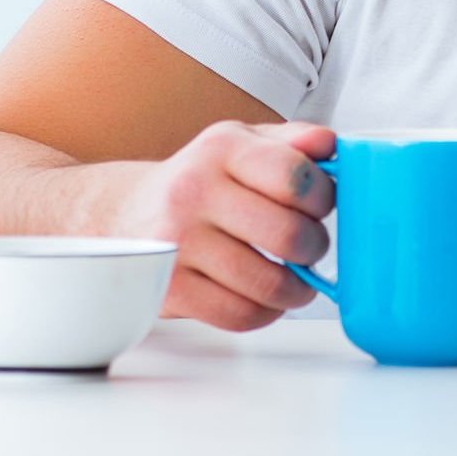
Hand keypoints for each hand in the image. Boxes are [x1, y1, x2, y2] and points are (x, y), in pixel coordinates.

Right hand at [111, 120, 335, 330]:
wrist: (126, 213)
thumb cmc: (198, 180)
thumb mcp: (240, 143)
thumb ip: (291, 141)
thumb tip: (330, 144)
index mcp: (221, 149)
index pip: (294, 176)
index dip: (324, 197)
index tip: (321, 206)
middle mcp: (194, 191)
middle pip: (287, 235)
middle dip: (315, 247)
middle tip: (310, 247)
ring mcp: (177, 242)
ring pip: (267, 283)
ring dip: (296, 289)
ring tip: (295, 280)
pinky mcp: (169, 287)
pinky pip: (238, 314)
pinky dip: (264, 313)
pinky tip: (264, 298)